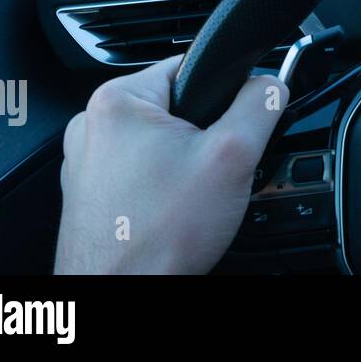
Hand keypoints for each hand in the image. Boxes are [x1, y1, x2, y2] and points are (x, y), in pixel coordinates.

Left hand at [55, 55, 287, 273]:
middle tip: (211, 173)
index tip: (232, 128)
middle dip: (204, 136)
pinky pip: (142, 171)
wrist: (121, 295)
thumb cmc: (156, 238)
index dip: (226, 94)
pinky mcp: (92, 192)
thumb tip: (272, 82)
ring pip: (160, 142)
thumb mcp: (233, 157)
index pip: (191, 66)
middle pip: (177, 107)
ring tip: (188, 198)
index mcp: (117, 100)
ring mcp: (88, 161)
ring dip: (184, 164)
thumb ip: (260, 105)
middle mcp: (93, 125)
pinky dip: (162, 186)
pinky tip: (170, 212)